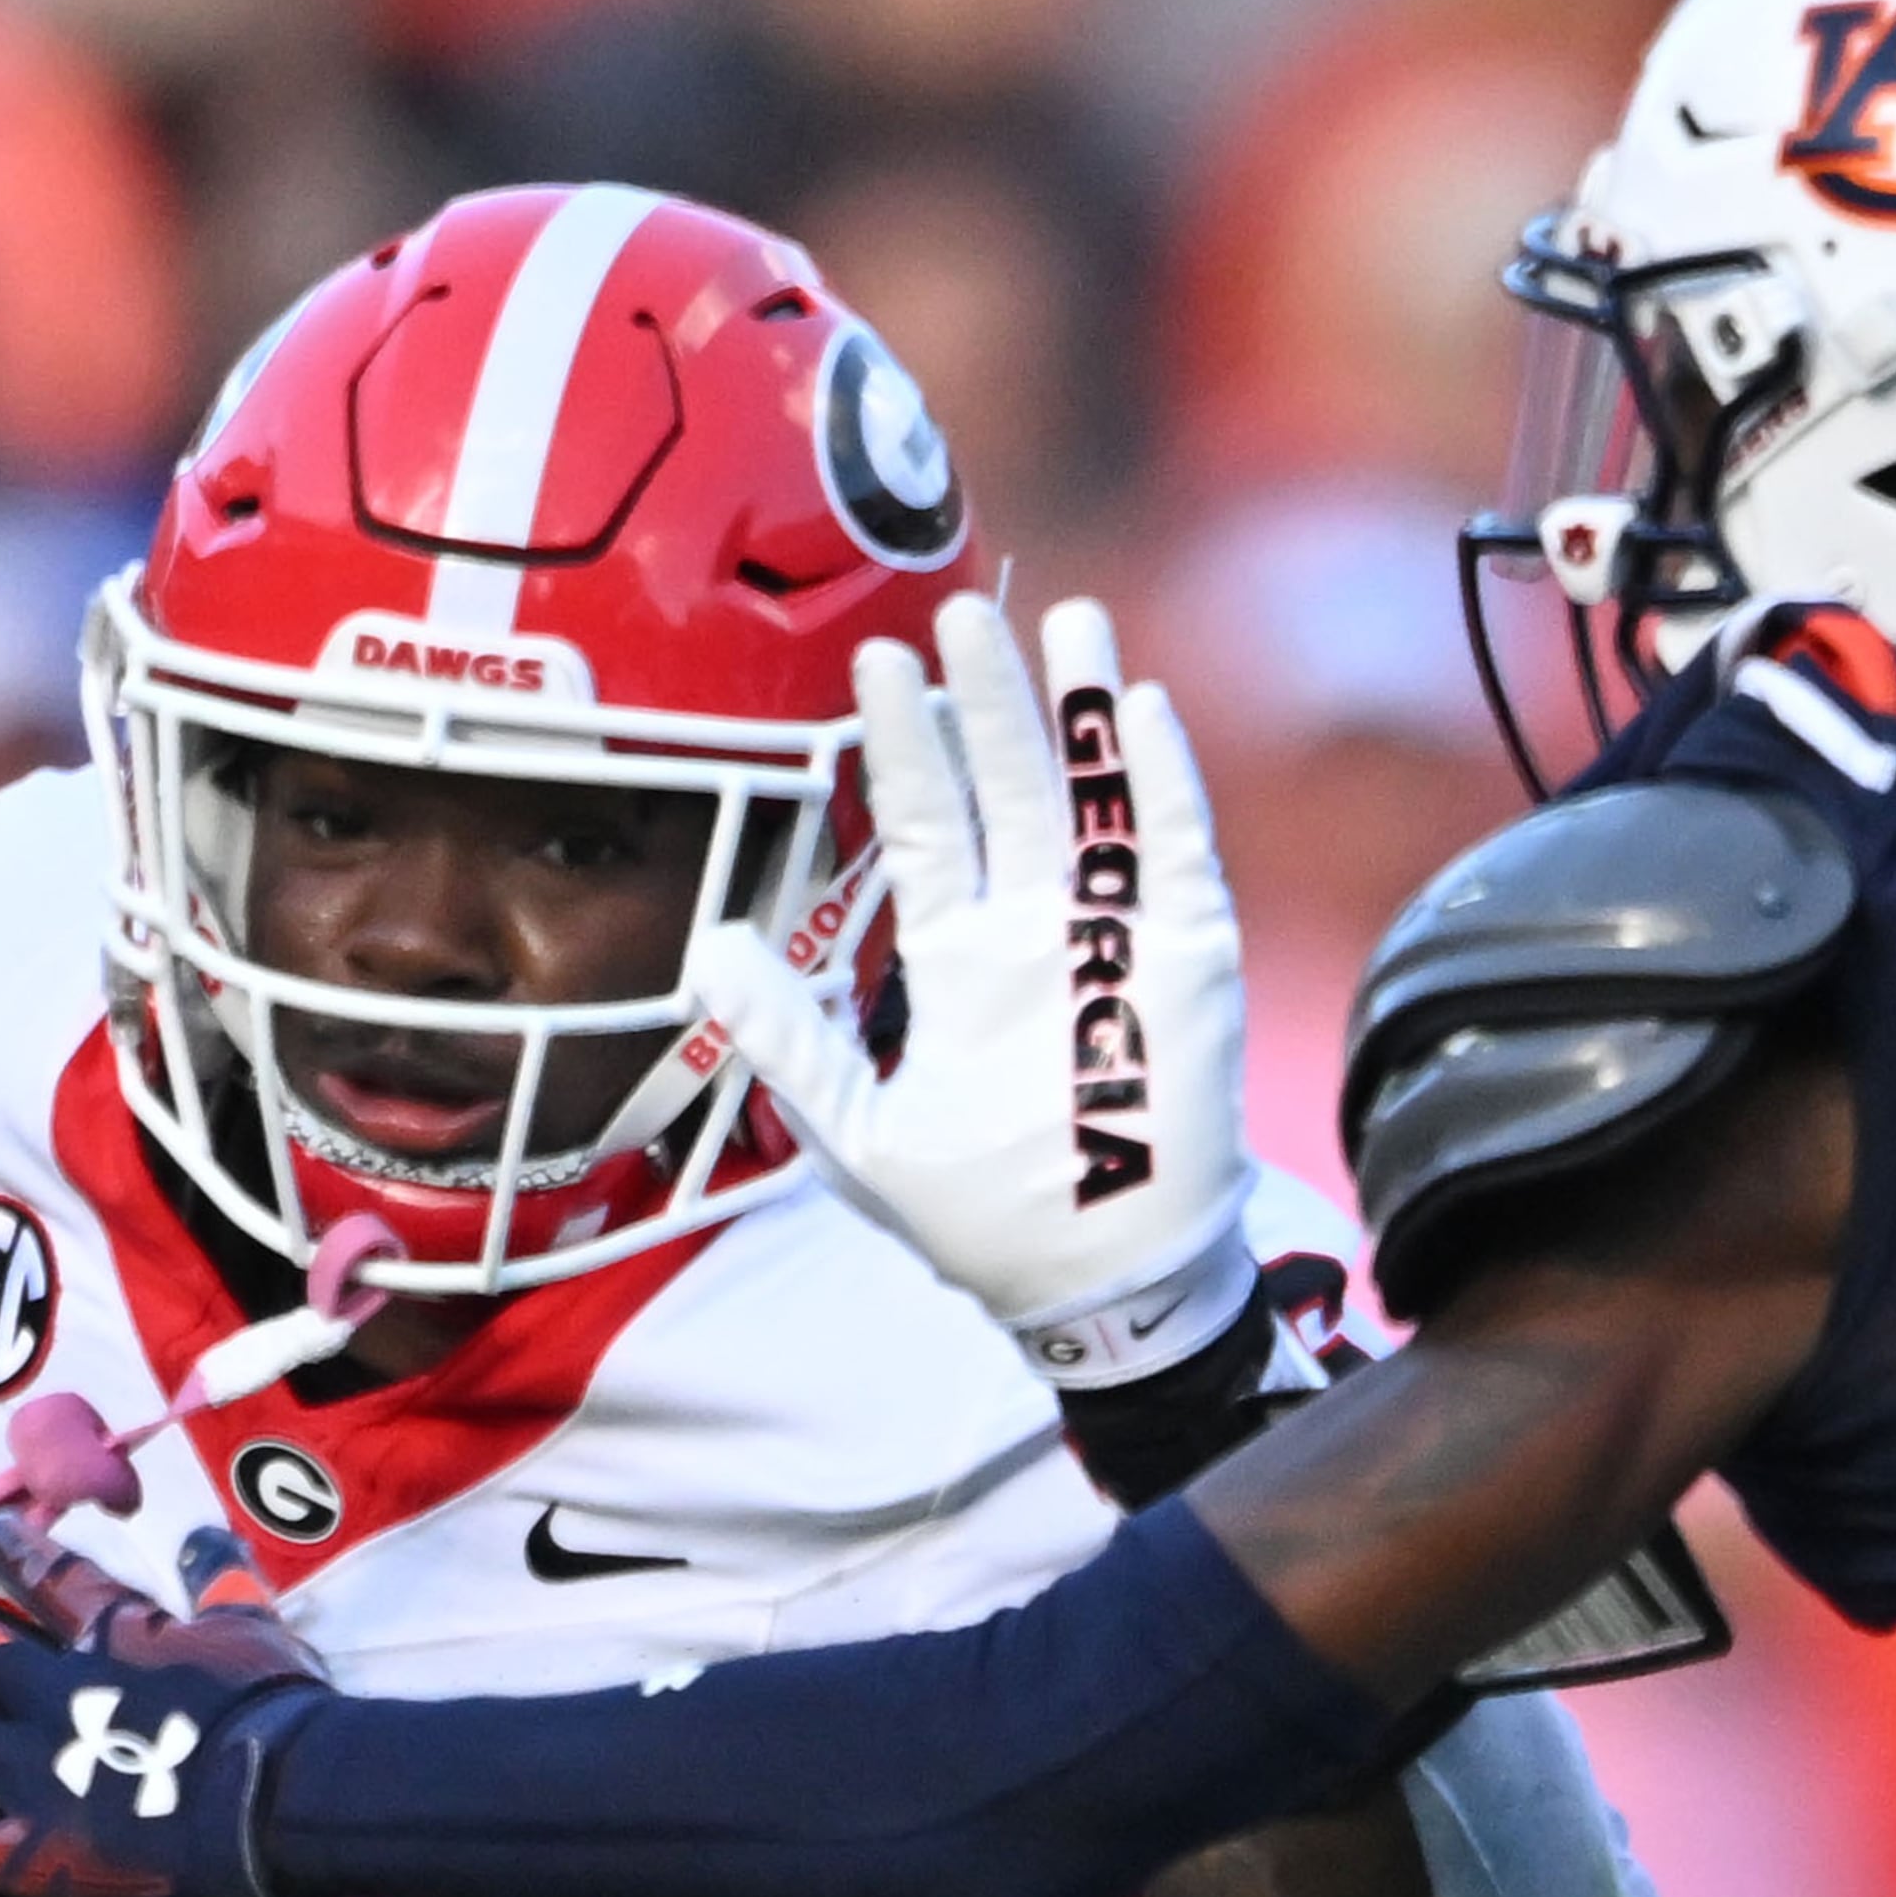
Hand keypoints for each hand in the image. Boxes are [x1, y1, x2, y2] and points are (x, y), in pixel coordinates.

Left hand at [0, 1530, 328, 1896]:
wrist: (287, 1791)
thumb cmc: (282, 1709)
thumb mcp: (255, 1625)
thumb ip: (221, 1578)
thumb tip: (208, 1536)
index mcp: (115, 1640)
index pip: (52, 1579)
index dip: (12, 1549)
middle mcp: (57, 1696)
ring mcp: (41, 1772)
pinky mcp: (45, 1850)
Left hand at [696, 592, 1254, 1385]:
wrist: (1089, 1285)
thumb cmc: (981, 1219)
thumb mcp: (858, 1134)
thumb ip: (788, 1041)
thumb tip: (709, 951)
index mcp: (960, 958)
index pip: (928, 824)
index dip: (905, 744)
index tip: (878, 659)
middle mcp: (1034, 930)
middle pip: (1010, 787)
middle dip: (987, 699)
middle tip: (958, 612)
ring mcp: (1113, 939)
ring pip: (1095, 798)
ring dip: (1082, 710)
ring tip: (1068, 618)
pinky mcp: (1185, 961)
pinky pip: (1173, 855)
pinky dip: (1159, 785)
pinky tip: (1136, 712)